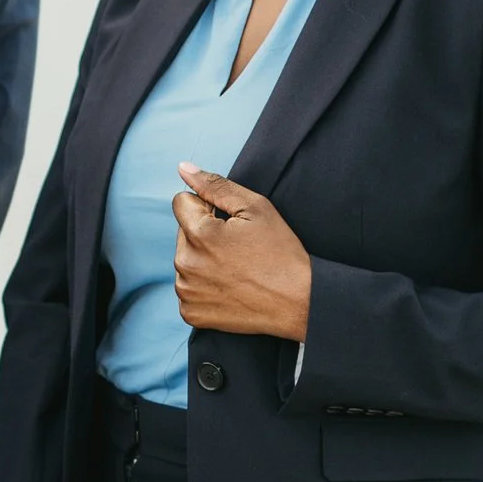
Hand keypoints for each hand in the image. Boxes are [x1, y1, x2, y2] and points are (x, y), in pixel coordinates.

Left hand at [171, 162, 311, 340]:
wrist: (300, 303)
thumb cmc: (281, 253)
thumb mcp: (256, 208)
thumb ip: (216, 186)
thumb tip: (183, 169)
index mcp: (198, 234)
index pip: (181, 203)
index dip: (206, 206)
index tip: (228, 221)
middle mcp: (185, 263)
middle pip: (183, 232)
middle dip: (204, 233)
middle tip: (238, 247)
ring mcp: (186, 291)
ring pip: (186, 260)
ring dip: (203, 259)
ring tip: (236, 268)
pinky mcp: (191, 313)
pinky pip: (189, 288)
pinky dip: (204, 286)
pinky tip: (230, 287)